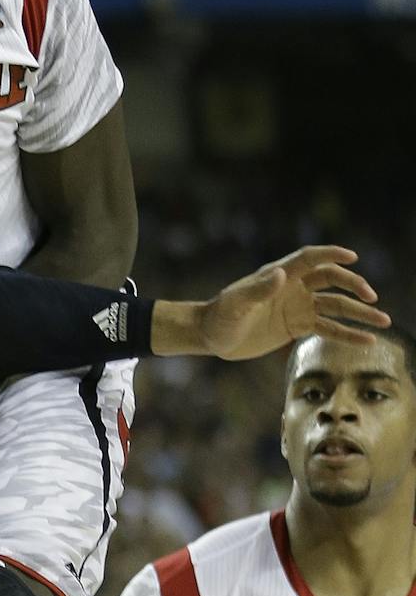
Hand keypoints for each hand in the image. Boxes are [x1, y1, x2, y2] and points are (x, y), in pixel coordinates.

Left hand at [197, 246, 387, 360]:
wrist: (211, 336)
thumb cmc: (220, 315)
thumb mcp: (236, 303)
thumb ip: (258, 289)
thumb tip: (281, 274)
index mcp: (280, 275)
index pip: (311, 258)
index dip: (331, 254)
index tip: (353, 257)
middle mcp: (294, 288)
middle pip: (331, 280)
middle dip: (353, 286)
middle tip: (371, 297)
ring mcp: (298, 307)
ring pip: (336, 306)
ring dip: (359, 313)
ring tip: (384, 321)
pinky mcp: (298, 327)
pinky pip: (328, 328)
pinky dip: (347, 334)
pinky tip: (367, 340)